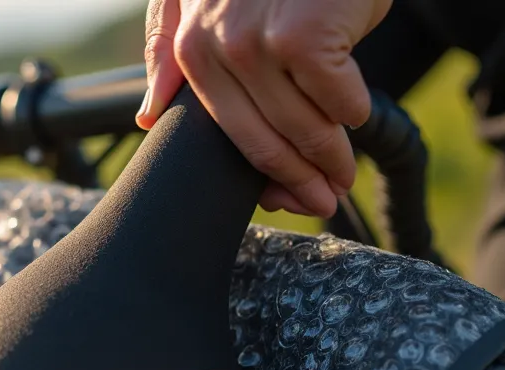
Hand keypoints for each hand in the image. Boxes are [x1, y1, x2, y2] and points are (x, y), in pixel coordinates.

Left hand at [136, 0, 391, 217]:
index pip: (227, 132)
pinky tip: (356, 109)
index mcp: (189, 48)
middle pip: (263, 141)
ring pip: (304, 127)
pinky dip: (354, 111)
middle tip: (326, 198)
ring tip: (346, 171)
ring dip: (333, 157)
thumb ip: (171, 50)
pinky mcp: (303, 37)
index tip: (288, 197)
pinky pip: (338, 101)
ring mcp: (257, 43)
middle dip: (300, 180)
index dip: (264, 174)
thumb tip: (147, 117)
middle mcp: (216, 49)